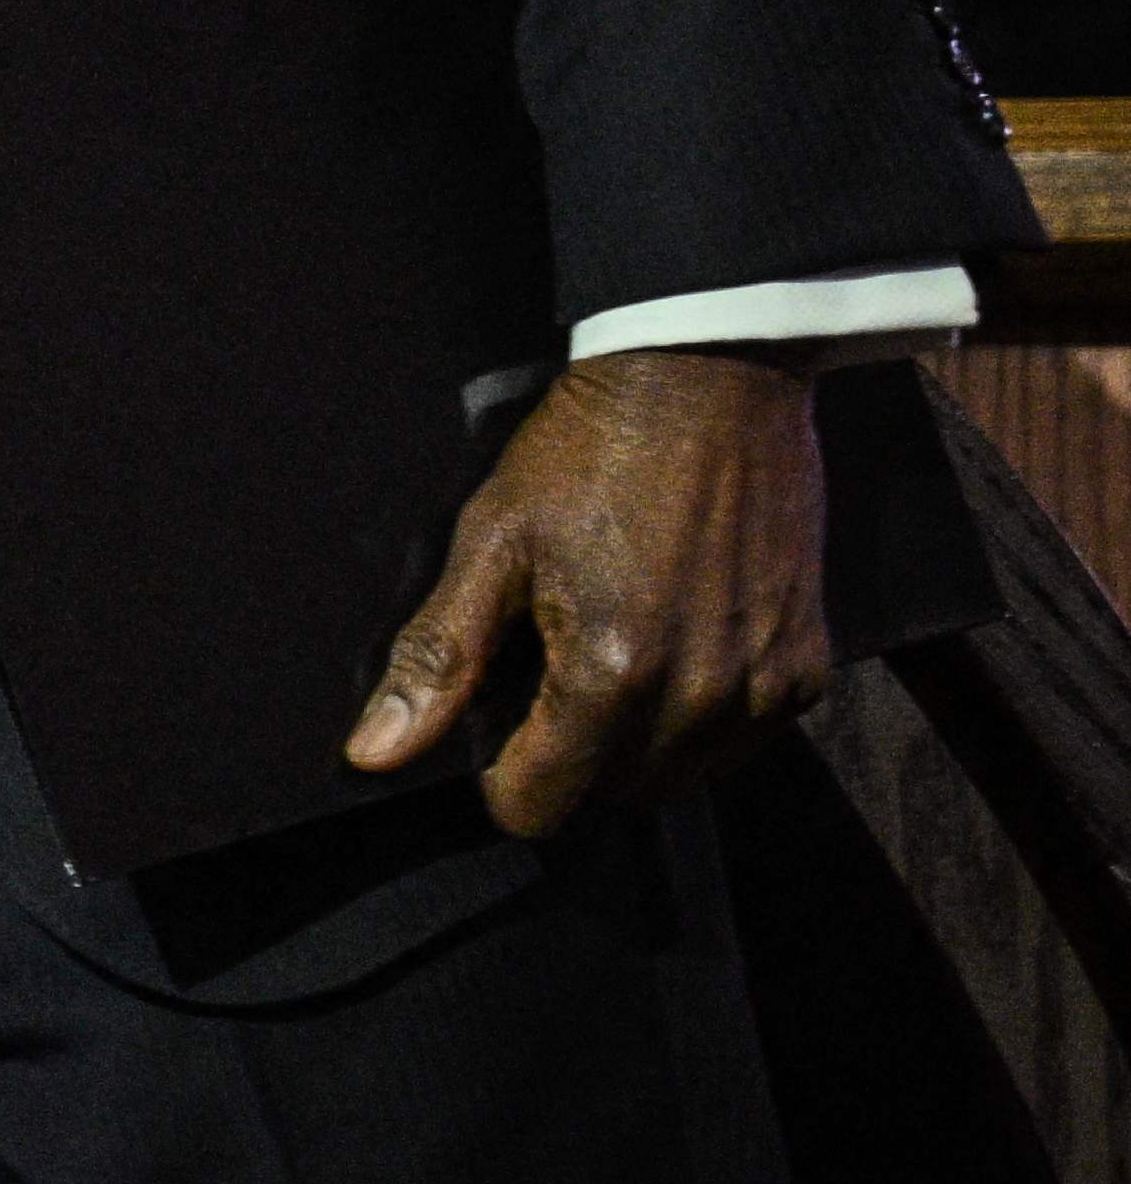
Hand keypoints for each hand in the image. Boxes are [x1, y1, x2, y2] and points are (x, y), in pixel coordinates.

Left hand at [347, 344, 829, 839]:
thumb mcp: (491, 544)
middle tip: (547, 666)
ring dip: (632, 743)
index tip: (492, 714)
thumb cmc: (588, 454)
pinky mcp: (809, 667)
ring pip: (675, 776)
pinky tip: (671, 643)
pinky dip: (697, 717)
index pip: (538, 803)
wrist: (708, 380)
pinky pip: (738, 740)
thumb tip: (374, 755)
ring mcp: (767, 686)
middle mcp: (702, 696)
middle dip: (564, 756)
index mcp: (615, 674)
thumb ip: (439, 660)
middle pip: (608, 797)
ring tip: (609, 648)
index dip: (497, 772)